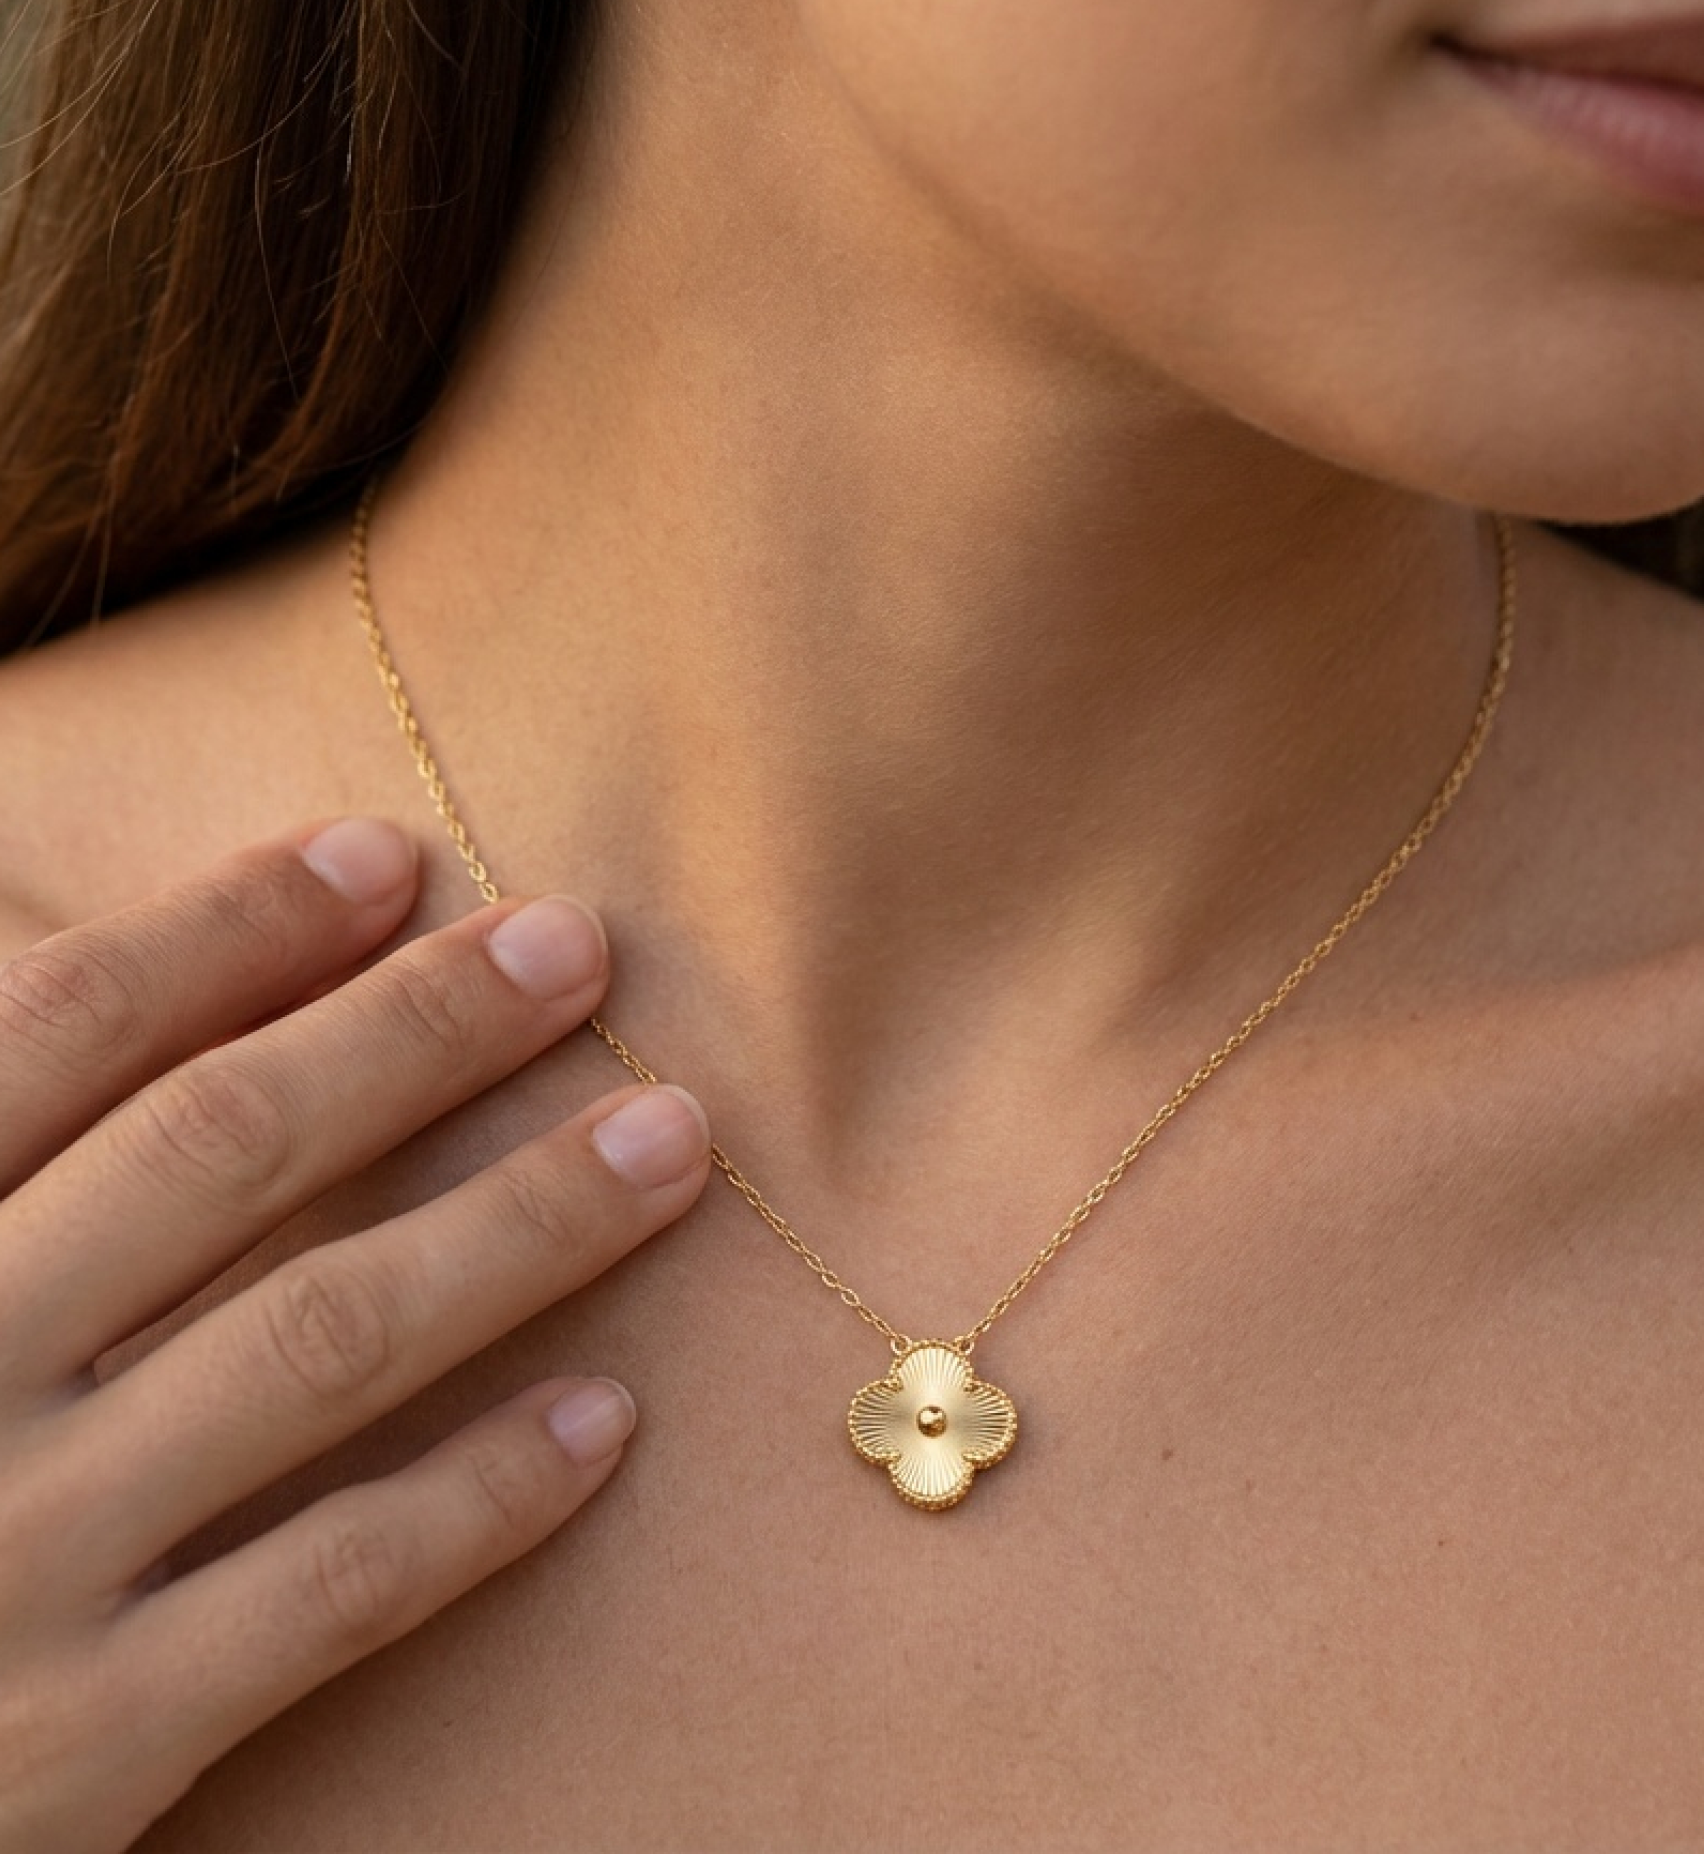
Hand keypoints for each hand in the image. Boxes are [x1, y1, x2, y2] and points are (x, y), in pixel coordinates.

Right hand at [0, 818, 711, 1853]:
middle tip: (577, 948)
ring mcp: (17, 1564)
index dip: (231, 930)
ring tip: (669, 1141)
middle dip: (415, 1034)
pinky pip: (328, 1590)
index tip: (384, 855)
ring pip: (316, 1344)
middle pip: (219, 1153)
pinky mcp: (89, 1742)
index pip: (60, 1033)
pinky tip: (607, 1419)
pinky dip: (477, 1497)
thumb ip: (1, 1163)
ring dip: (518, 1227)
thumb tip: (130, 1014)